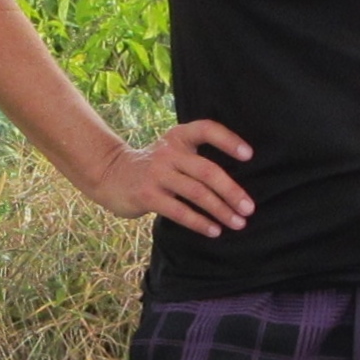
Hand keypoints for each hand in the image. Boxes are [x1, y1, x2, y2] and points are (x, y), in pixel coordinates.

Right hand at [79, 119, 254, 236]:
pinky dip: (199, 222)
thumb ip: (197, 158)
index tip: (249, 155)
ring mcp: (157, 174)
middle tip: (249, 208)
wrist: (111, 175)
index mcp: (178, 137)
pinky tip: (214, 230)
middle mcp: (168, 152)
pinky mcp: (147, 195)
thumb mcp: (172, 152)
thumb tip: (236, 186)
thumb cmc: (154, 167)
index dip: (228, 140)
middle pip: (207, 171)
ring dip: (220, 210)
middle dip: (231, 191)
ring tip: (237, 223)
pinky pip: (179, 211)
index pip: (206, 129)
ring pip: (196, 193)